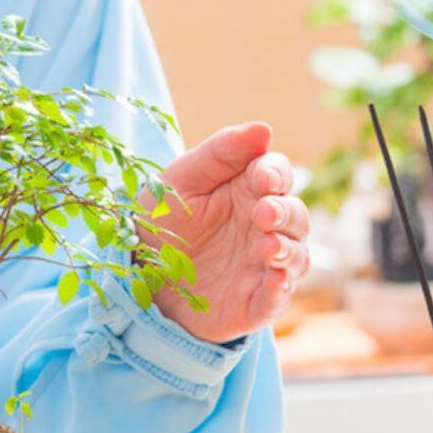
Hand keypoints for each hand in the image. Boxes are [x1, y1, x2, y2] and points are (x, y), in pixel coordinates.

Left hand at [140, 122, 309, 341]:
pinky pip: (277, 298)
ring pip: (296, 255)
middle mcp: (263, 228)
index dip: (276, 174)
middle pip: (295, 215)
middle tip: (263, 212)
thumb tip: (263, 129)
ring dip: (288, 248)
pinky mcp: (255, 303)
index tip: (263, 178)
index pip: (278, 175)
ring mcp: (263, 266)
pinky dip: (280, 289)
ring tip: (267, 245)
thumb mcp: (181, 180)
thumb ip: (220, 153)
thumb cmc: (161, 220)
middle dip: (285, 212)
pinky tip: (273, 278)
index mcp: (249, 191)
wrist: (135, 273)